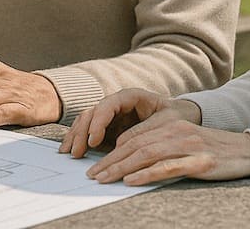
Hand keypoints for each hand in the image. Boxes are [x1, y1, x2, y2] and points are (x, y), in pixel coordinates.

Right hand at [59, 88, 198, 157]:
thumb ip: (144, 130)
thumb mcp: (165, 123)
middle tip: (77, 152)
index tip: (93, 140)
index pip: (108, 105)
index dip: (99, 122)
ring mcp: (110, 115)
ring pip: (86, 120)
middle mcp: (116, 103)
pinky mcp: (108, 127)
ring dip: (76, 136)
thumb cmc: (175, 117)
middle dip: (82, 132)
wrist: (180, 117)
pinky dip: (78, 139)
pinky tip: (69, 150)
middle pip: (93, 113)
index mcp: (130, 96)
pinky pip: (88, 130)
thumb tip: (122, 143)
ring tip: (69, 153)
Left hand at [85, 118, 249, 185]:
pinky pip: (167, 167)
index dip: (113, 152)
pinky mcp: (200, 162)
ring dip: (121, 168)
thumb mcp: (186, 143)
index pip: (134, 139)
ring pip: (146, 155)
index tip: (96, 165)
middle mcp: (177, 132)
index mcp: (171, 126)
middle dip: (110, 161)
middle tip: (92, 175)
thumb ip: (162, 148)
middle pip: (135, 146)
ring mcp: (188, 146)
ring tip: (104, 178)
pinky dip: (146, 174)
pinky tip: (131, 180)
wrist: (248, 151)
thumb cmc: (214, 151)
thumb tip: (133, 162)